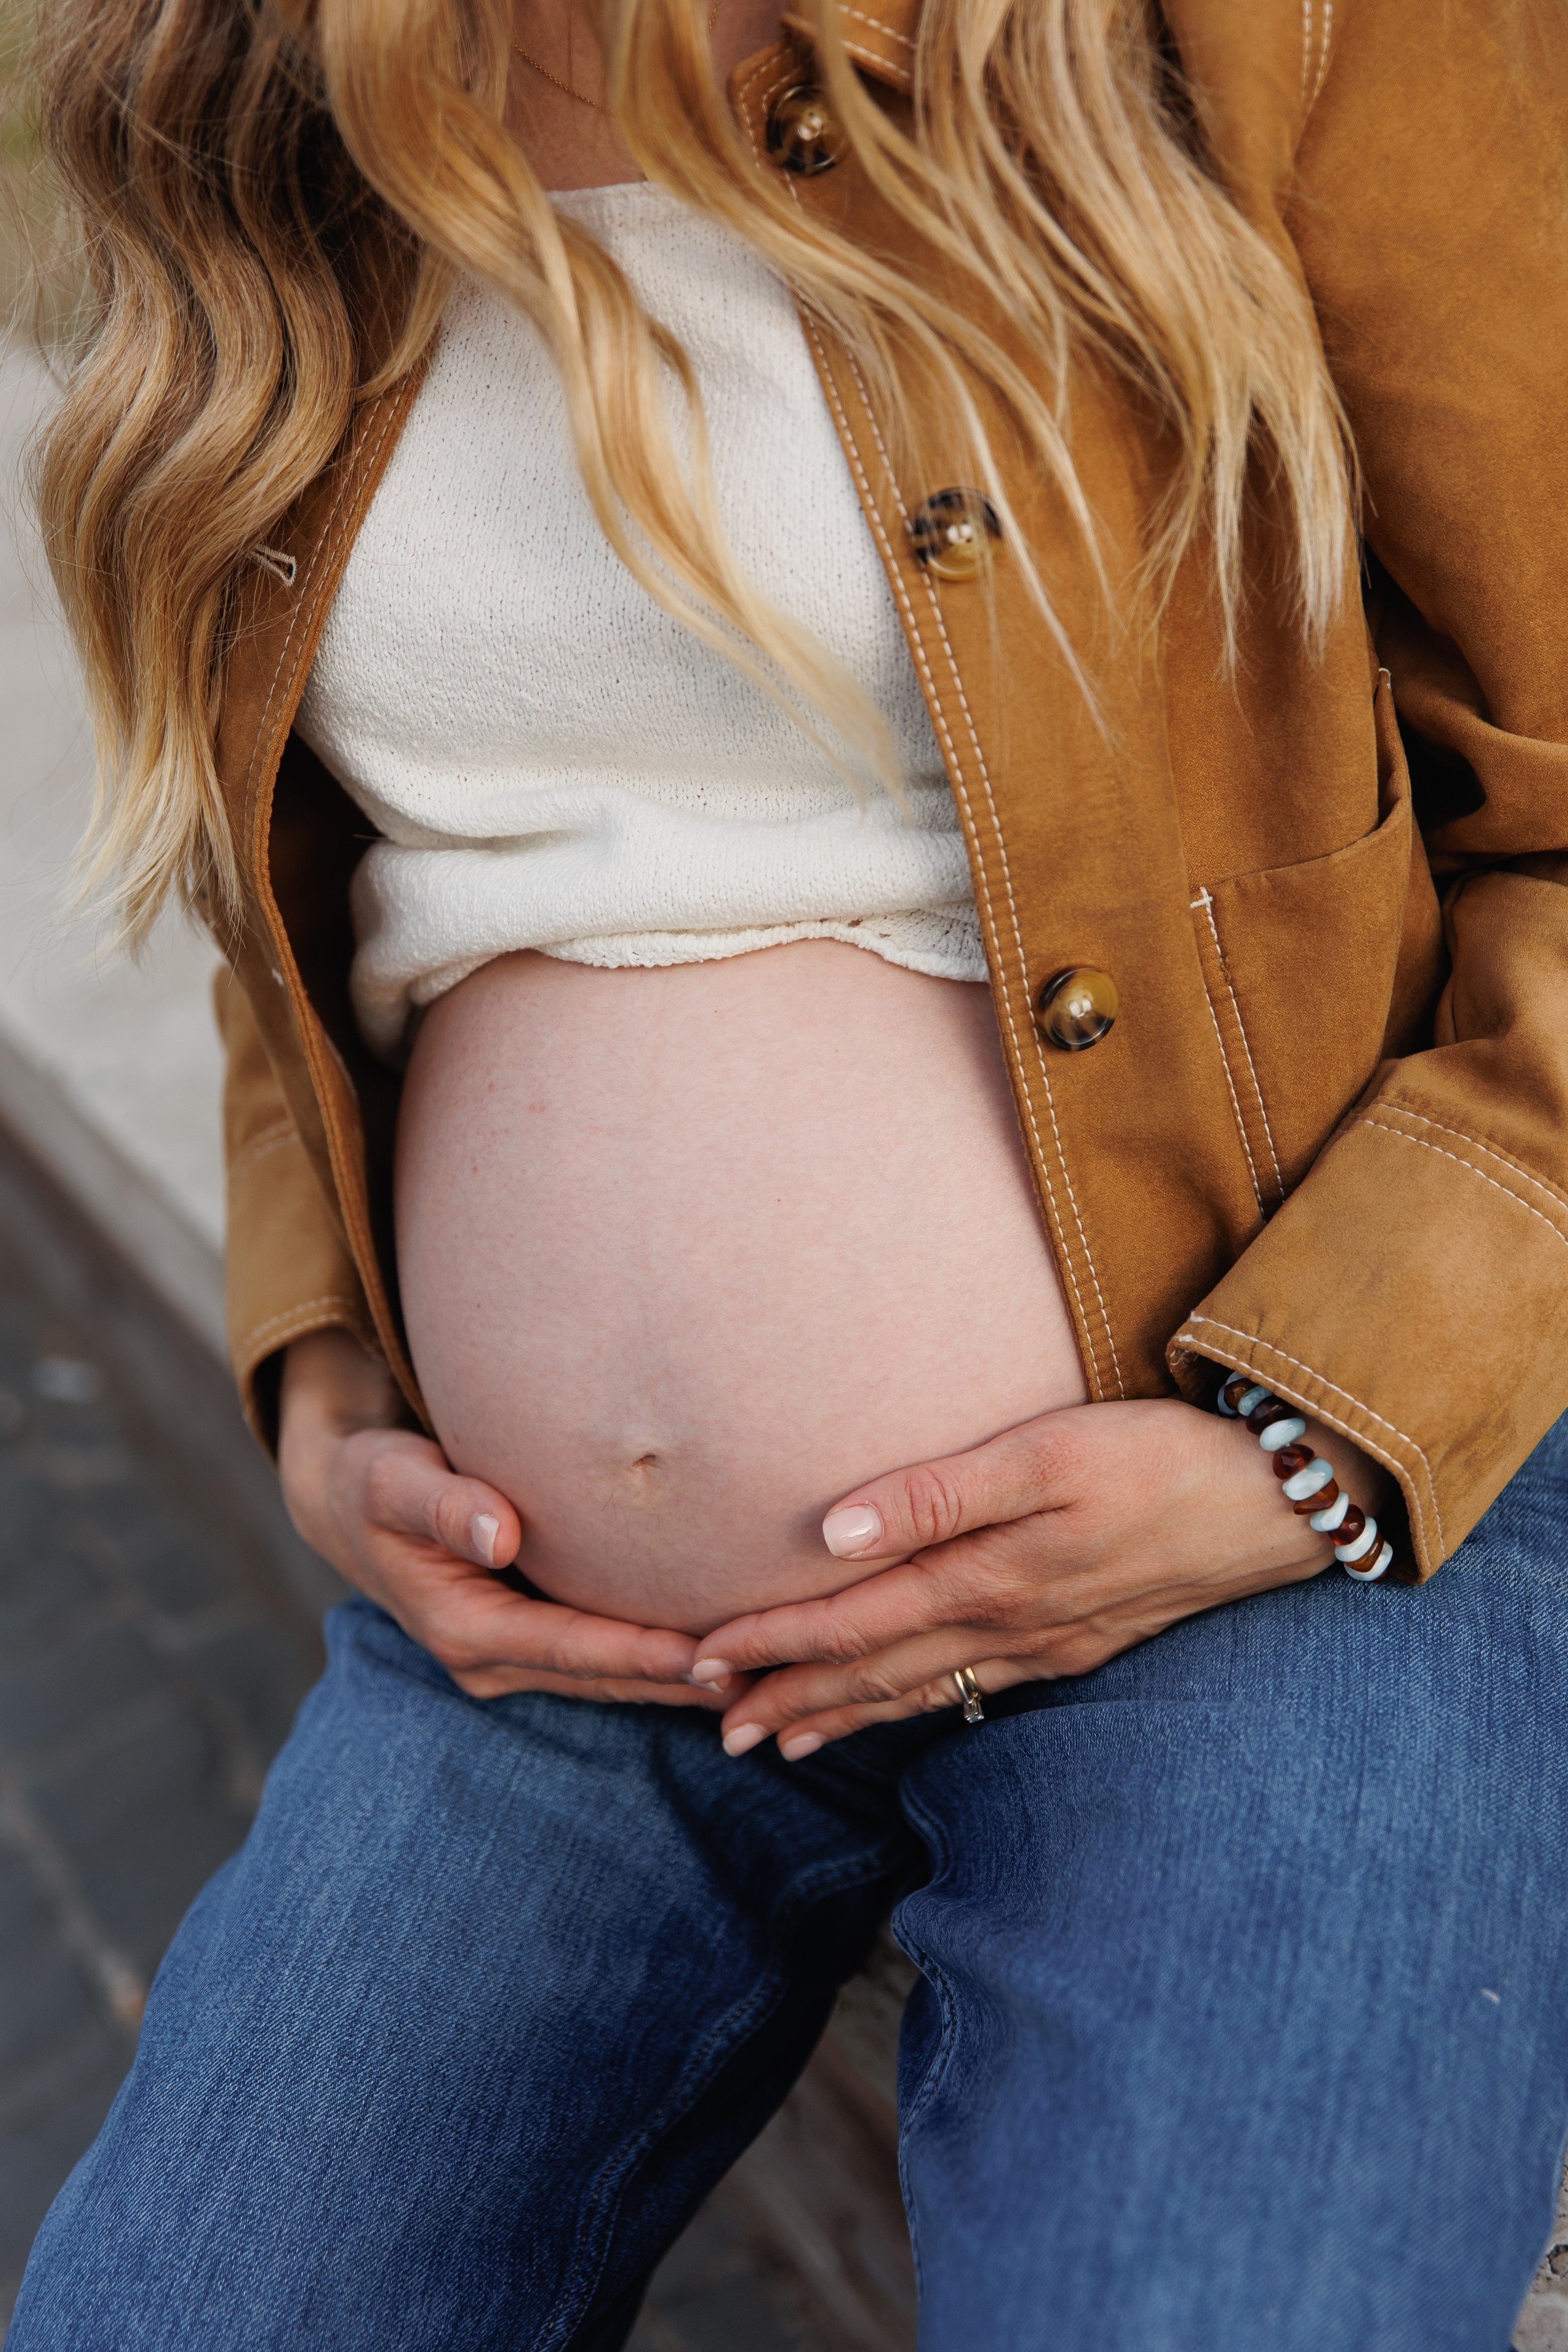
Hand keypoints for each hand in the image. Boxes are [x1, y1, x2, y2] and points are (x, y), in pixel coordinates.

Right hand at [278, 1329, 724, 1706]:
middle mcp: (490, 1659)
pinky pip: (604, 1658)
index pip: (569, 1649)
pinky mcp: (531, 1640)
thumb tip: (499, 1532)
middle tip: (765, 1674)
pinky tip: (721, 1650)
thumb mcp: (391, 1480)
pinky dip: (659, 1659)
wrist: (353, 1500)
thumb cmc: (376, 1478)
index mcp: (463, 1629)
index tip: (704, 1655)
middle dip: (680, 1680)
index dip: (637, 1654)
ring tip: (766, 1672)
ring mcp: (512, 1657)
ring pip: (611, 1678)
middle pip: (603, 1677)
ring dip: (681, 1679)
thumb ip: (442, 1503)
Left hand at [690, 1398, 1392, 1758]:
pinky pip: (972, 1687)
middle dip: (790, 1697)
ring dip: (844, 1714)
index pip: (853, 1623)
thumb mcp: (1049, 1455)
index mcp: (988, 1579)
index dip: (773, 1641)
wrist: (1282, 1502)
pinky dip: (915, 1705)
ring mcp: (1047, 1644)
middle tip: (714, 1728)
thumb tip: (833, 1531)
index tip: (701, 1659)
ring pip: (921, 1690)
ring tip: (780, 1737)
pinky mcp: (1080, 1641)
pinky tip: (900, 1710)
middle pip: (875, 1673)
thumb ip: (939, 1493)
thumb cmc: (1161, 1458)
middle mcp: (1009, 1626)